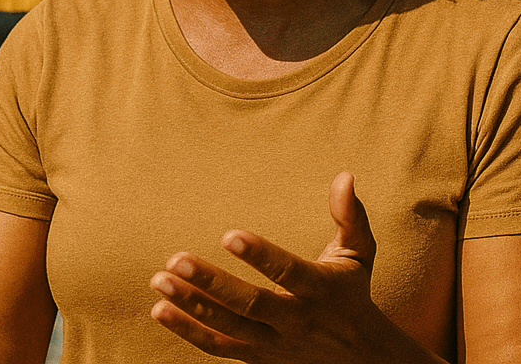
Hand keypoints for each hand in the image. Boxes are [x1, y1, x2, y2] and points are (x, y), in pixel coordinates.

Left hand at [149, 172, 437, 362]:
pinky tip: (161, 310)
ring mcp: (274, 343)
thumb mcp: (359, 255)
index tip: (229, 235)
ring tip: (159, 281)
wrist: (361, 360)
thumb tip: (345, 175)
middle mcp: (295, 320)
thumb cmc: (352, 293)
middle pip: (250, 305)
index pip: (288, 272)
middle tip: (177, 260)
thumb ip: (350, 216)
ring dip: (192, 306)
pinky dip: (188, 332)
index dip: (261, 256)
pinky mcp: (257, 358)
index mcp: (320, 289)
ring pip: (228, 328)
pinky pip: (218, 348)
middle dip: (212, 283)